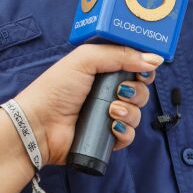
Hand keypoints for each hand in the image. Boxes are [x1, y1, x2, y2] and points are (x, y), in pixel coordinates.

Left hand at [15, 45, 156, 165]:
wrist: (39, 124)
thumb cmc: (55, 89)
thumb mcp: (86, 59)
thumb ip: (120, 54)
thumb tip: (154, 58)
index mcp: (101, 70)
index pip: (133, 66)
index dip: (143, 67)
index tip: (146, 68)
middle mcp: (106, 92)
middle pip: (140, 90)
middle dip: (137, 91)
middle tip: (121, 91)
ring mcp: (107, 115)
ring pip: (137, 113)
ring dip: (129, 111)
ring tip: (111, 110)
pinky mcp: (106, 137)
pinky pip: (129, 135)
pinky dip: (125, 130)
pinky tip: (112, 126)